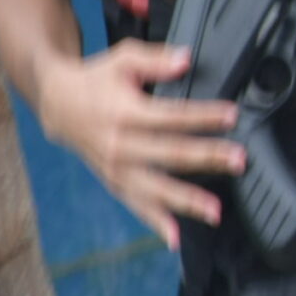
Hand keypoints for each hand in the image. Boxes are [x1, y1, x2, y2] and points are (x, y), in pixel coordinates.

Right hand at [37, 41, 243, 249]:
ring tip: (215, 211)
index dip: (203, 116)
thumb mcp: (122, 58)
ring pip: (155, 189)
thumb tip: (185, 60)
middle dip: (207, 158)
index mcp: (124, 112)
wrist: (57, 104)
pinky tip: (175, 237)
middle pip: (170, 154)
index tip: (231, 116)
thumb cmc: (95, 80)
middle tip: (238, 160)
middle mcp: (119, 145)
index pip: (171, 116)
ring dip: (187, 201)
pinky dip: (155, 222)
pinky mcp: (114, 182)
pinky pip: (137, 205)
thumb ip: (155, 59)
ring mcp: (116, 168)